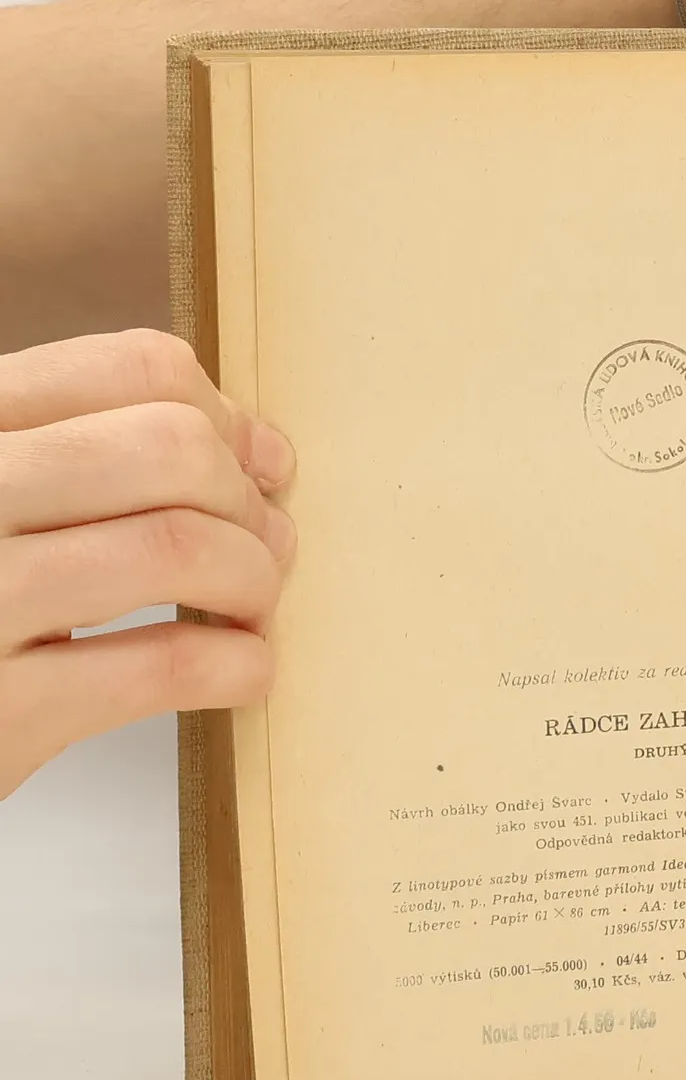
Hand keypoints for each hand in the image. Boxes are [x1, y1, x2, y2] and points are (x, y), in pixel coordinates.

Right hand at [0, 330, 295, 798]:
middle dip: (247, 503)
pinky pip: (165, 663)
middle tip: (261, 553)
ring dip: (252, 581)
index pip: (132, 368)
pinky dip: (238, 665)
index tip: (259, 469)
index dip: (226, 418)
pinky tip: (239, 675)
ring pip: (179, 545)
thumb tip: (265, 451)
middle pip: (171, 448)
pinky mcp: (0, 711)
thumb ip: (91, 456)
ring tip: (250, 612)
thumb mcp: (1, 499)